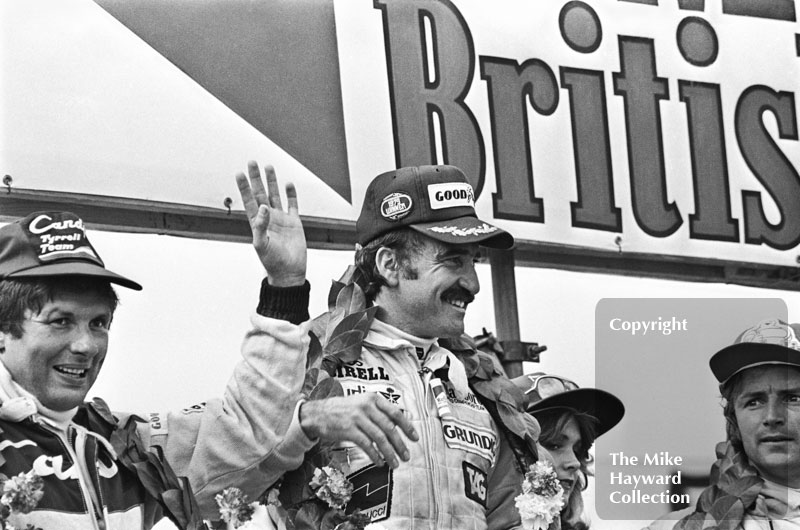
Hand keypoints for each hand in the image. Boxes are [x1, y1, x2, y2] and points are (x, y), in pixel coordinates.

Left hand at [236, 161, 306, 286]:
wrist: (289, 272)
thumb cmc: (273, 262)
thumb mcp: (261, 244)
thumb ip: (260, 225)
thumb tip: (263, 207)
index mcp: (257, 223)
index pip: (249, 200)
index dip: (244, 187)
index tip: (240, 173)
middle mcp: (268, 218)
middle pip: (260, 193)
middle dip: (256, 178)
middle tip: (252, 163)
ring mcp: (281, 219)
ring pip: (275, 195)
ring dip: (272, 182)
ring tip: (269, 167)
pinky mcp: (294, 223)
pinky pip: (292, 205)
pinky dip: (291, 194)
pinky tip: (288, 184)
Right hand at [299, 393, 419, 468]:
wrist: (318, 413)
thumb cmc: (343, 410)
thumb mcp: (362, 404)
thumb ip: (379, 412)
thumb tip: (398, 426)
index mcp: (373, 398)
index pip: (395, 413)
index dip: (407, 427)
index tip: (415, 438)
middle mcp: (367, 406)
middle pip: (389, 428)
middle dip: (400, 444)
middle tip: (406, 456)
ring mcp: (357, 417)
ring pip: (380, 438)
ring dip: (390, 453)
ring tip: (395, 464)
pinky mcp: (349, 429)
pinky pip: (367, 445)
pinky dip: (375, 455)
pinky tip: (379, 462)